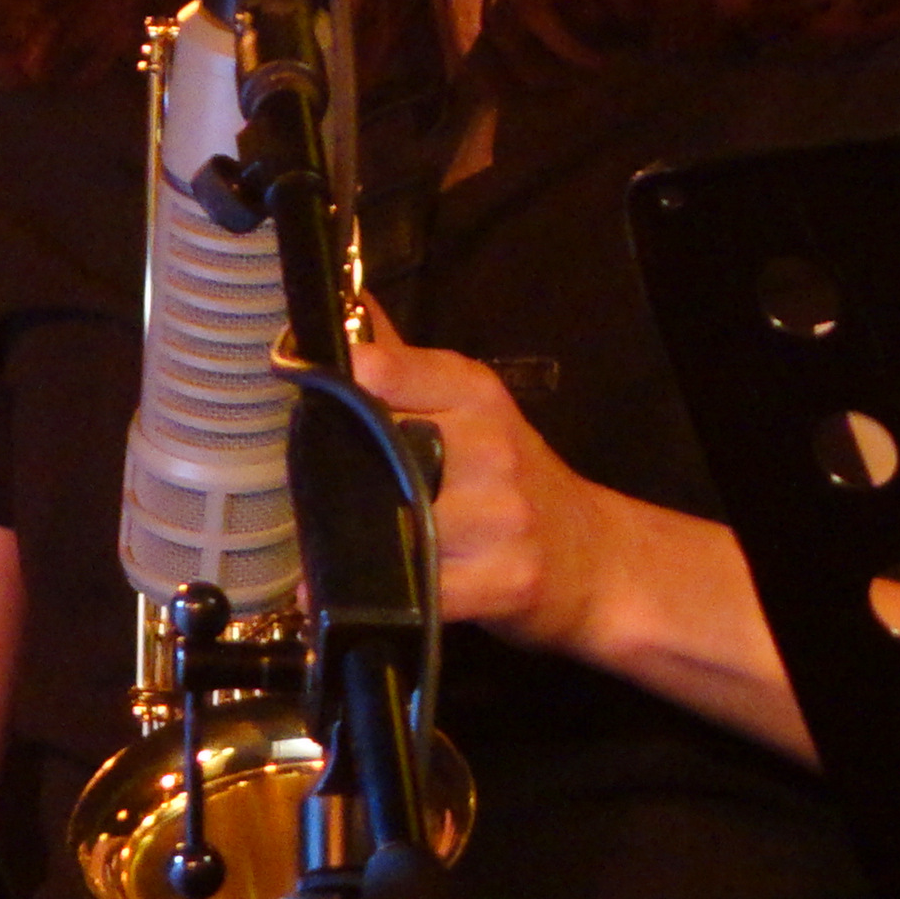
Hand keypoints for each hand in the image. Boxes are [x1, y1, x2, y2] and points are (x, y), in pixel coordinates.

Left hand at [345, 303, 815, 754]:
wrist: (597, 558)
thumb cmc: (519, 482)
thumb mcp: (473, 409)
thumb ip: (403, 363)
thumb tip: (346, 300)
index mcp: (476, 396)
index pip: (381, 370)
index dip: (332, 389)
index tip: (302, 406)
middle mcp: (490, 447)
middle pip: (375, 449)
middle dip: (331, 476)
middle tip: (306, 495)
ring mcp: (500, 517)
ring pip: (389, 524)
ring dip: (339, 543)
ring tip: (317, 548)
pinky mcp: (501, 581)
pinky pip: (412, 590)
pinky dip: (361, 598)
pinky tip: (328, 595)